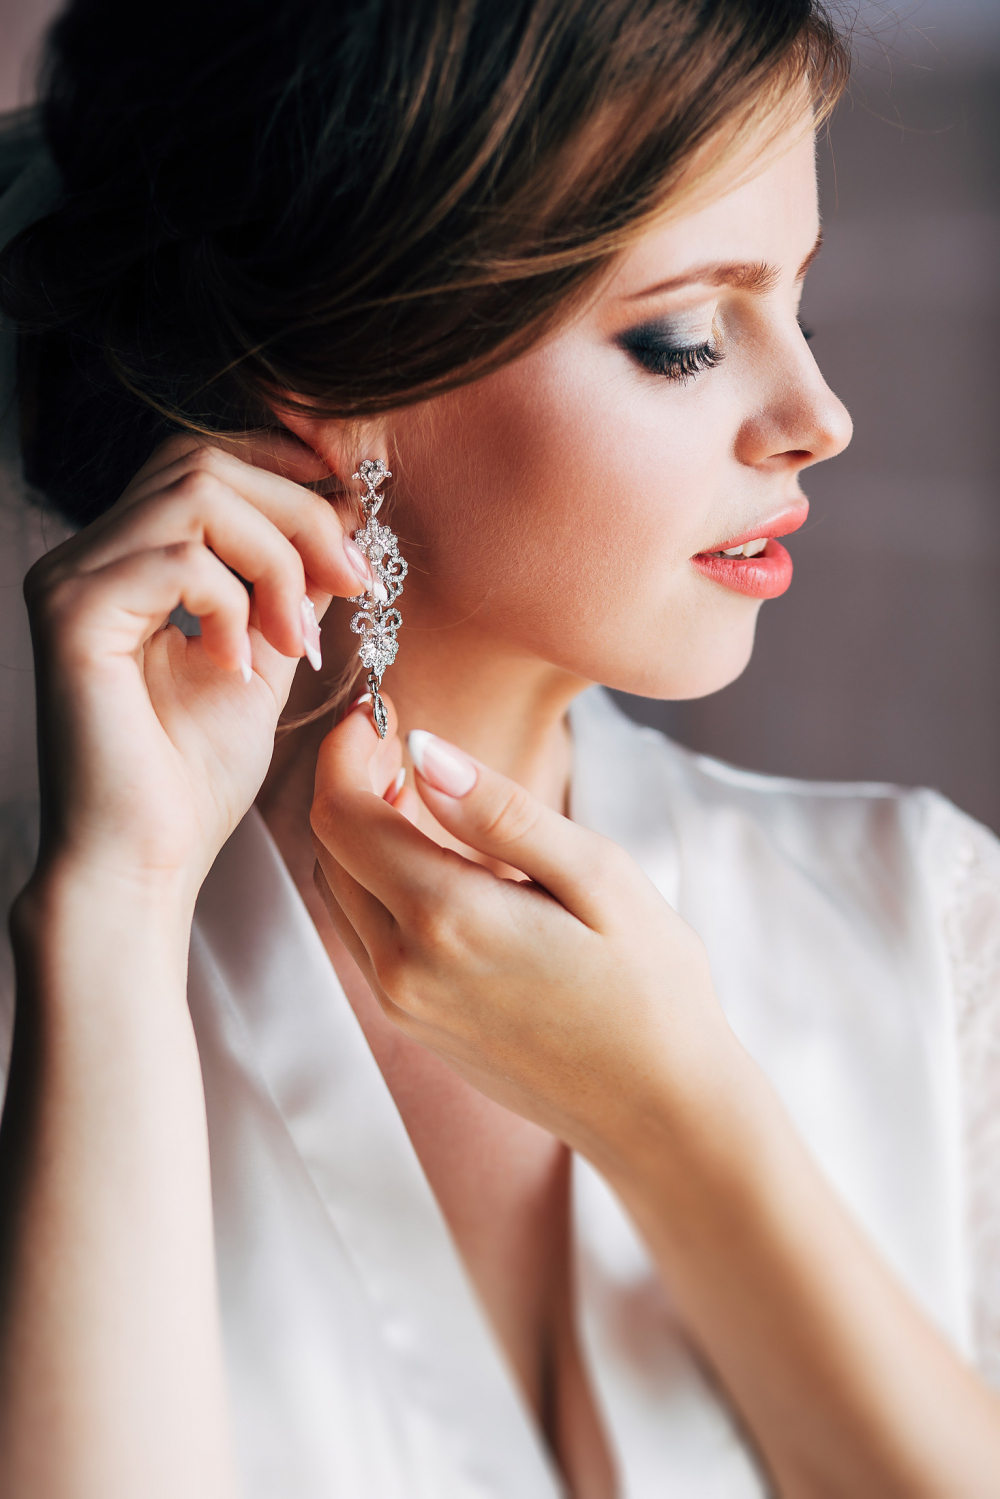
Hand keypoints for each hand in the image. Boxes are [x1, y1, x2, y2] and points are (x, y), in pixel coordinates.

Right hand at [24, 433, 371, 903]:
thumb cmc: (194, 780)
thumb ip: (290, 588)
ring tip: (295, 638)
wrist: (142, 863)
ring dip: (276, 559)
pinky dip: (233, 604)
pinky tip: (240, 665)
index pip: (201, 461)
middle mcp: (88, 557)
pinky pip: (177, 560)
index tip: (355, 519)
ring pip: (195, 495)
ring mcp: (73, 580)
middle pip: (201, 460)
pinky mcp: (73, 616)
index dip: (284, 472)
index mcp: (128, 562)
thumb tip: (342, 522)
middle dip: (297, 512)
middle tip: (352, 580)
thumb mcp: (264, 660)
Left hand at [309, 699, 736, 1164]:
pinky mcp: (415, 1026)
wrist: (661, 1113)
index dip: (346, 752)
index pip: (343, 816)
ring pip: (343, 895)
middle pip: (330, 852)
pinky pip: (368, 937)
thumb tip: (423, 749)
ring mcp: (403, 1006)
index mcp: (446, 920)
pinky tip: (445, 869)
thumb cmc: (650, 989)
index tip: (378, 714)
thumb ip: (501, 812)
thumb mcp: (597, 875)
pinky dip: (382, 886)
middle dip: (351, 787)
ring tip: (427, 801)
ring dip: (365, 838)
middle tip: (402, 748)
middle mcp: (403, 969)